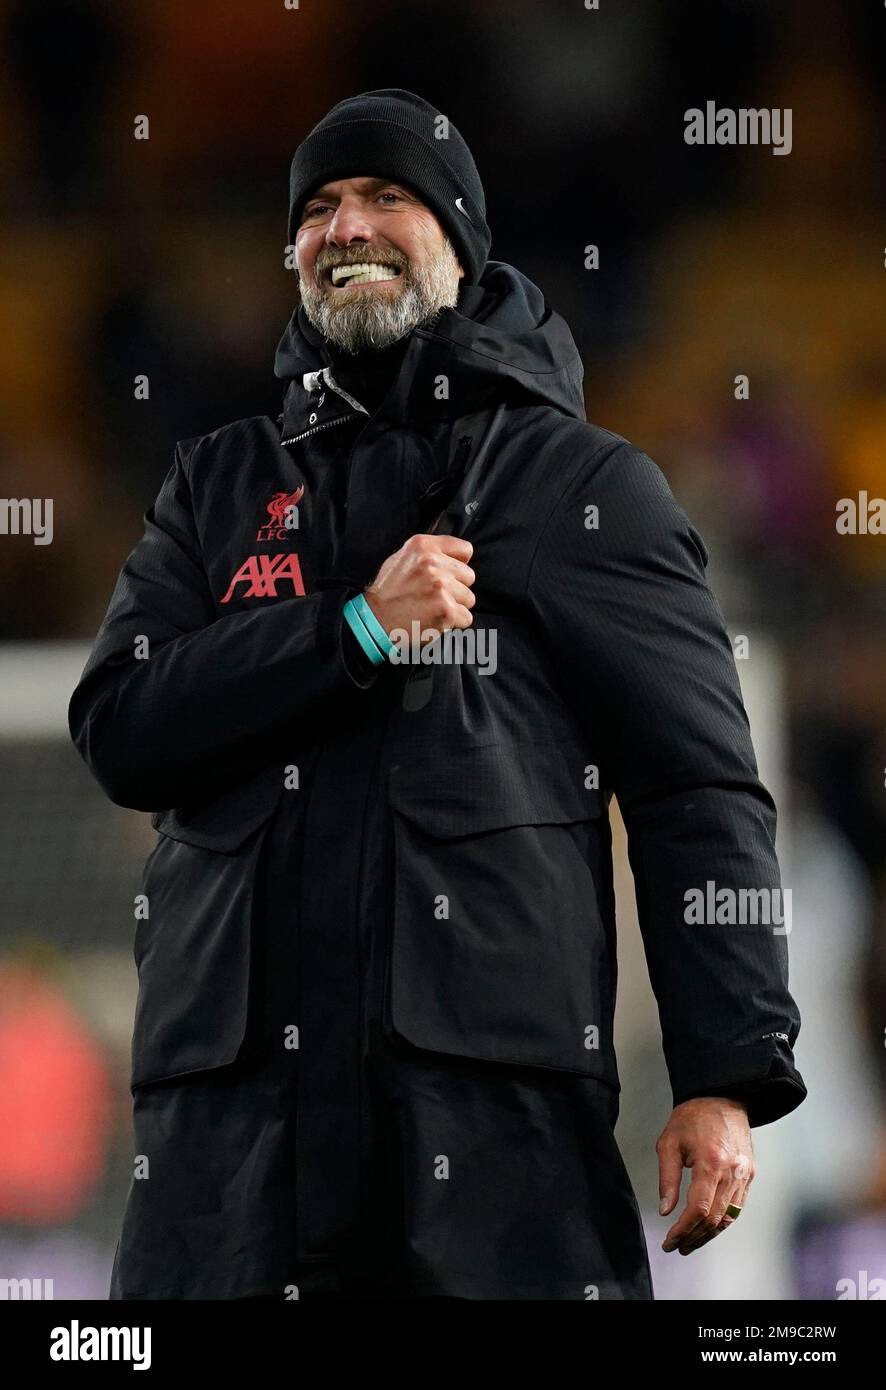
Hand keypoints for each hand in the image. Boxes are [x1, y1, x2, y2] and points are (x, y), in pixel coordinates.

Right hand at [362, 533, 475, 645]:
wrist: (375, 620)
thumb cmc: (387, 592)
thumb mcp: (401, 558)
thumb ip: (428, 553)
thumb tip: (456, 556)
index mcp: (423, 546)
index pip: (465, 549)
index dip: (459, 564)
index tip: (450, 573)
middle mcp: (433, 563)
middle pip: (469, 576)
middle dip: (456, 587)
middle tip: (435, 595)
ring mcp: (441, 587)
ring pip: (469, 598)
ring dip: (455, 606)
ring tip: (432, 608)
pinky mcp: (446, 610)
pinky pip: (466, 617)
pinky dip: (453, 622)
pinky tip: (435, 619)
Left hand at [657, 1097, 753, 1254]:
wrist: (722, 1096)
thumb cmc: (694, 1116)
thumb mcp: (669, 1142)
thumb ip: (667, 1178)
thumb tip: (665, 1210)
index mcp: (711, 1162)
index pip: (698, 1209)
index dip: (683, 1230)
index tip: (670, 1241)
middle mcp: (732, 1171)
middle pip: (714, 1219)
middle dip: (694, 1237)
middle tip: (677, 1246)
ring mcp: (744, 1174)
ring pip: (728, 1217)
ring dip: (709, 1234)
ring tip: (690, 1242)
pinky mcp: (750, 1174)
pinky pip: (737, 1207)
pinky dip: (723, 1221)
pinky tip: (709, 1227)